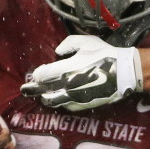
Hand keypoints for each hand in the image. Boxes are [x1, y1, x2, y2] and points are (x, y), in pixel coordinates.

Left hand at [21, 35, 141, 110]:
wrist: (124, 73)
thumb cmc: (105, 54)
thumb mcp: (85, 42)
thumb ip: (67, 44)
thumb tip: (57, 52)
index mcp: (65, 69)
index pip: (42, 76)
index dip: (36, 75)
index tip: (35, 74)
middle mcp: (67, 86)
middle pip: (43, 91)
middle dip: (32, 90)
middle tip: (25, 90)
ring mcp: (75, 97)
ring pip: (53, 101)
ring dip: (44, 98)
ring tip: (40, 96)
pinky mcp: (83, 105)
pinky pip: (66, 106)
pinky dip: (59, 103)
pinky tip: (58, 99)